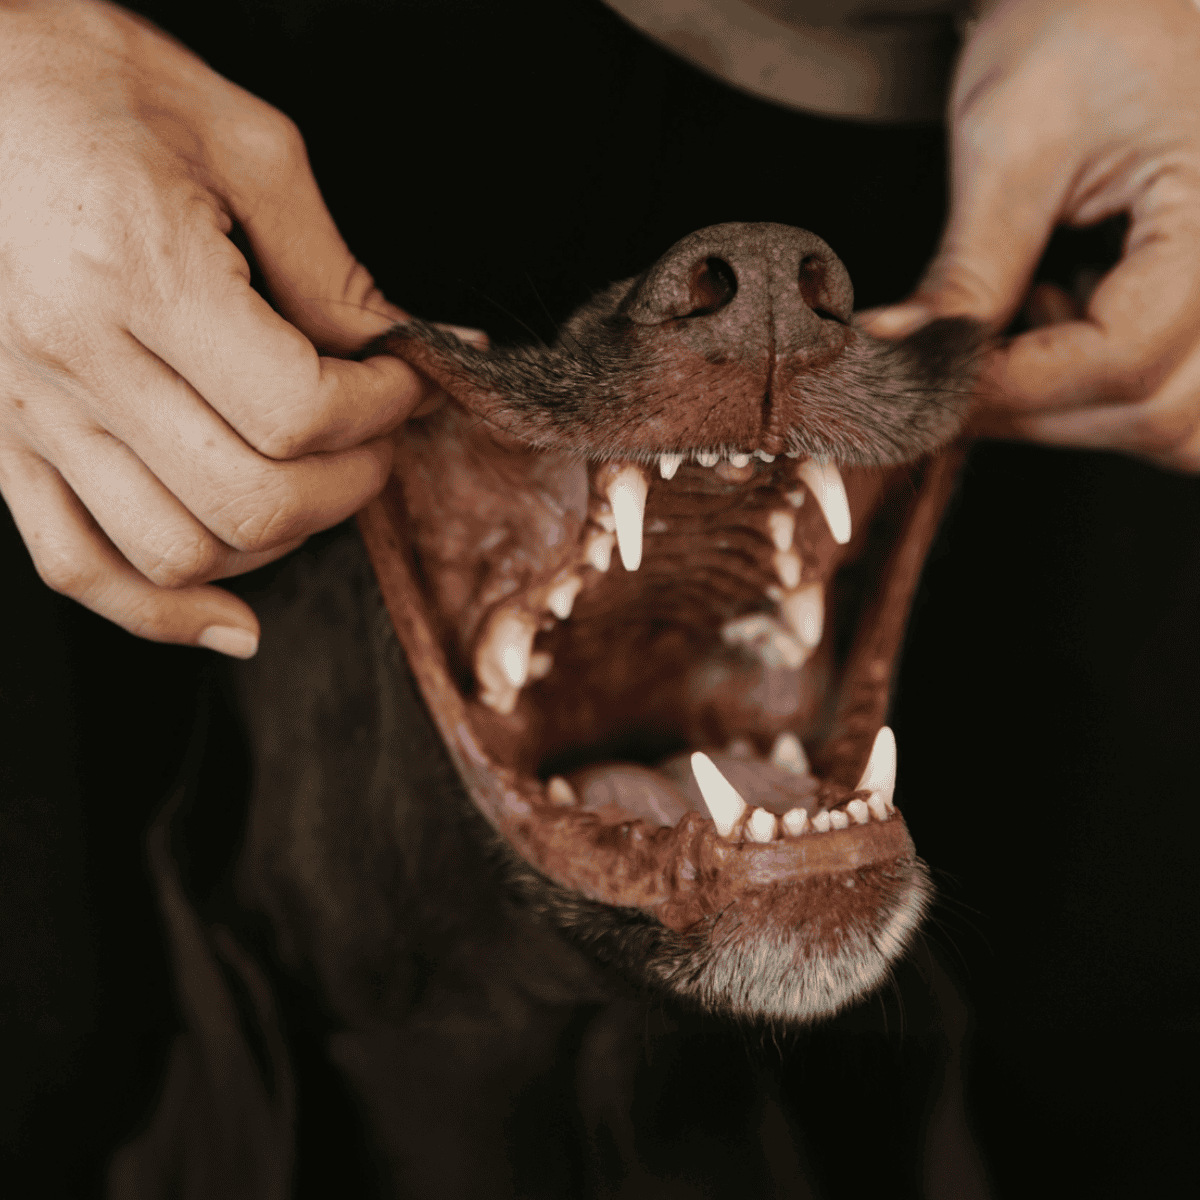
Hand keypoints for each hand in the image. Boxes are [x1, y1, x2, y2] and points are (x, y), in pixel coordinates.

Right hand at [0, 0, 439, 655]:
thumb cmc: (90, 84)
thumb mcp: (242, 143)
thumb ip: (330, 266)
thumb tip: (408, 347)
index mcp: (140, 273)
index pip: (299, 411)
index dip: (381, 408)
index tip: (403, 378)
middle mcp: (75, 358)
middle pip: (253, 498)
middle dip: (350, 482)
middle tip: (378, 437)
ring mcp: (28, 409)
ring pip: (178, 550)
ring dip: (277, 540)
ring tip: (314, 486)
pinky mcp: (1, 438)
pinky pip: (79, 565)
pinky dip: (162, 612)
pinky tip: (231, 620)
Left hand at [862, 0, 1199, 471]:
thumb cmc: (1086, 22)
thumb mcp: (1011, 137)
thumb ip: (969, 269)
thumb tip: (902, 358)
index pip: (1121, 359)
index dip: (1011, 391)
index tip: (927, 391)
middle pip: (1154, 411)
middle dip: (1034, 411)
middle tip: (949, 380)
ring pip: (1175, 423)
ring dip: (1077, 412)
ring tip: (1020, 334)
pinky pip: (1180, 395)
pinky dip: (1111, 395)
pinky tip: (1062, 326)